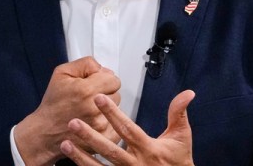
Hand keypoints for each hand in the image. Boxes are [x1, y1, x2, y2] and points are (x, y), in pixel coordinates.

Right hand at [14, 57, 121, 164]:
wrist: (45, 132)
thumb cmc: (53, 103)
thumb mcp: (62, 73)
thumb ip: (86, 64)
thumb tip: (103, 68)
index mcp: (86, 90)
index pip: (113, 80)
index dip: (104, 80)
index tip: (95, 84)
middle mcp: (95, 108)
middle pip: (116, 94)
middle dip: (106, 93)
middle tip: (90, 98)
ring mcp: (100, 125)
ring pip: (116, 109)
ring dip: (106, 108)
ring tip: (90, 110)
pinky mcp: (103, 138)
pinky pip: (117, 125)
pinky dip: (109, 123)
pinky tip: (95, 121)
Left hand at [60, 90, 195, 165]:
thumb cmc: (178, 161)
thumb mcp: (181, 137)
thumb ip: (178, 114)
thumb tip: (187, 93)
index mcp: (149, 149)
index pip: (128, 129)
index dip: (113, 113)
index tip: (98, 98)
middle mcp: (135, 164)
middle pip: (109, 150)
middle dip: (90, 136)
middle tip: (73, 123)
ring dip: (81, 157)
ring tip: (65, 144)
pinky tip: (70, 164)